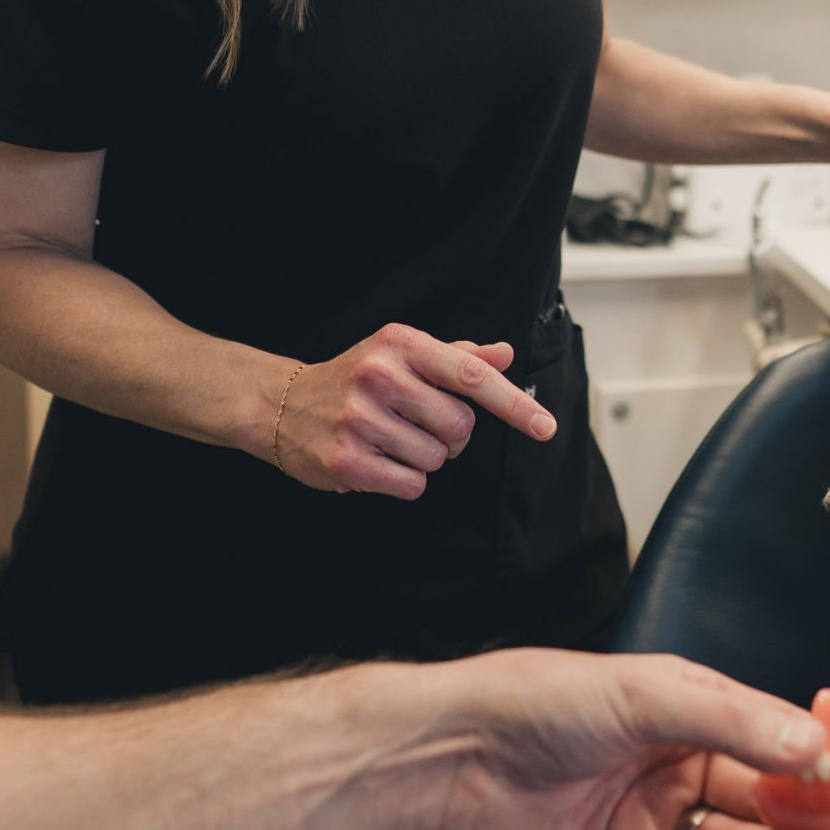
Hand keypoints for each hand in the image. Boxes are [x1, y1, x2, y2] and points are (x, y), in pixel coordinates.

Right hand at [272, 326, 552, 498]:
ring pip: (436, 460)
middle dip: (451, 435)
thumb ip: (457, 356)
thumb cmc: (357, 376)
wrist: (284, 404)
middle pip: (460, 427)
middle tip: (419, 423)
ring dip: (425, 458)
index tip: (545, 426)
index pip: (472, 375)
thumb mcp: (404, 353)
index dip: (514, 404)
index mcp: (401, 344)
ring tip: (392, 439)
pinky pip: (412, 485)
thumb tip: (505, 353)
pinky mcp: (346, 460)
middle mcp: (380, 376)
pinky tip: (380, 460)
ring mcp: (360, 419)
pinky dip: (405, 480)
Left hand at [430, 651, 829, 829]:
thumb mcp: (644, 691)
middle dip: (815, 813)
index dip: (817, 754)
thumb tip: (809, 740)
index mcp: (680, 710)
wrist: (454, 760)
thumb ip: (730, 719)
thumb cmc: (538, 701)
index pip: (767, 732)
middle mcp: (670, 765)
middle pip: (761, 795)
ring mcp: (650, 823)